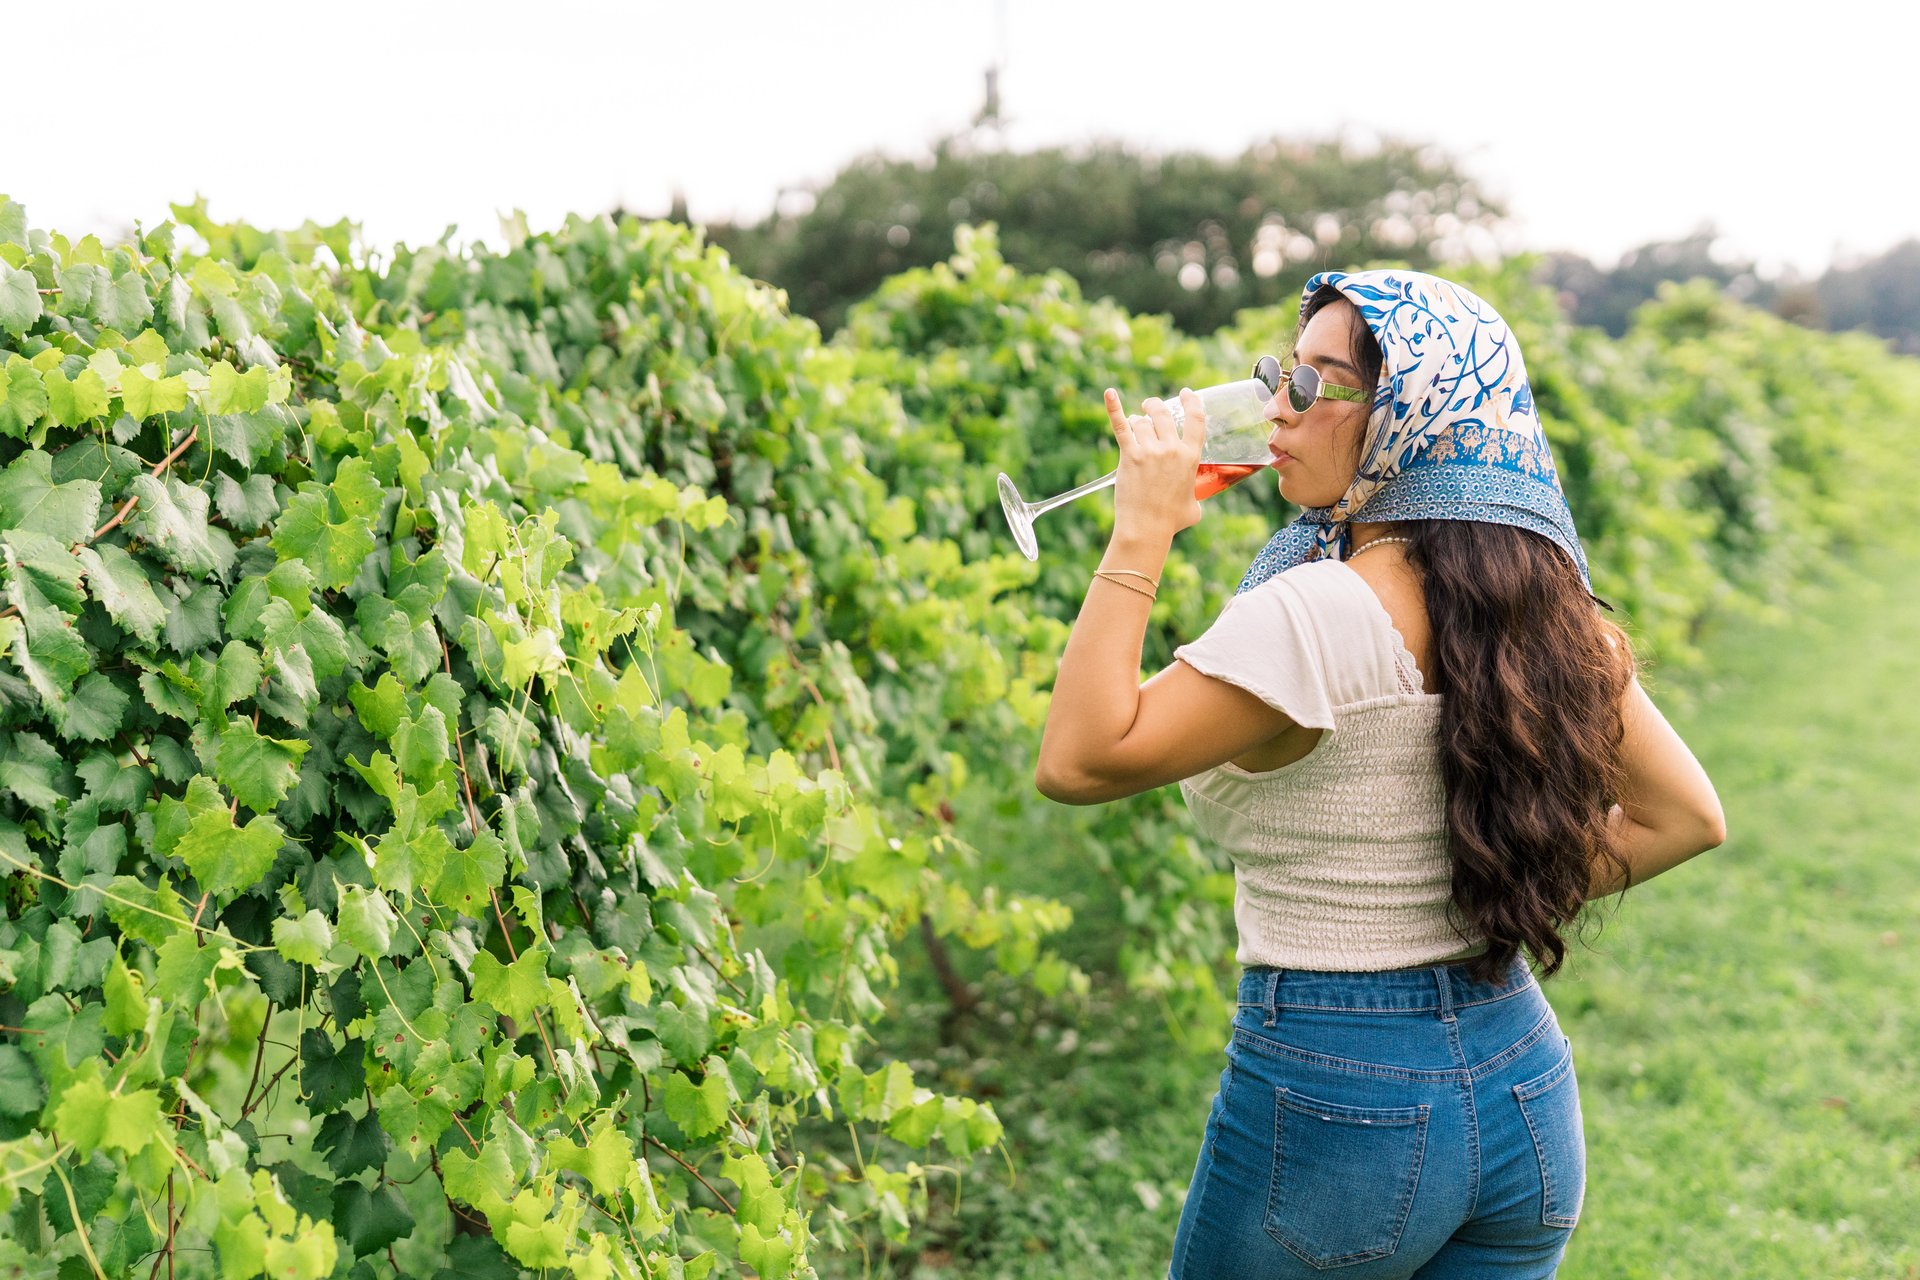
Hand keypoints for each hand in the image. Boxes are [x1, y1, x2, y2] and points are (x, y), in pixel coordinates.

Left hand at [1104, 387, 1205, 539]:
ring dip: (1137, 420)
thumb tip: (1193, 503)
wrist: (1147, 527)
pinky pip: (1121, 426)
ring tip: (1134, 424)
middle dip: (1156, 406)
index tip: (1186, 393)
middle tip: (1149, 406)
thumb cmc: (1171, 521)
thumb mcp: (1194, 507)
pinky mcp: (1129, 455)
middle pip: (1164, 414)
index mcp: (1190, 457)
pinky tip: (1109, 393)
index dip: (1192, 402)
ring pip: (1142, 422)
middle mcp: (1171, 449)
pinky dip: (1113, 408)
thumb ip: (1195, 497)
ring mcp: (1150, 450)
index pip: (1196, 420)